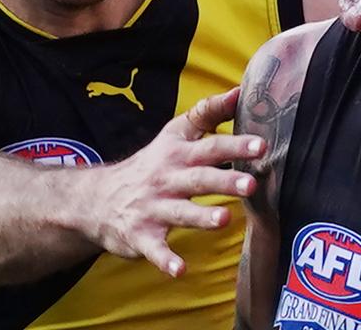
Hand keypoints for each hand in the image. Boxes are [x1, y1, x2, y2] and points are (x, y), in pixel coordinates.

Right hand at [80, 87, 266, 275]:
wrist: (98, 198)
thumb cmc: (152, 163)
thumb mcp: (175, 134)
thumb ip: (208, 113)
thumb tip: (241, 91)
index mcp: (178, 153)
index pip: (210, 145)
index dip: (235, 144)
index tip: (261, 144)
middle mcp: (166, 178)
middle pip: (199, 178)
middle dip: (225, 181)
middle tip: (252, 185)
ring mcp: (152, 207)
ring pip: (180, 212)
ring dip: (201, 217)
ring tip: (224, 220)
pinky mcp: (141, 235)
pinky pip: (155, 249)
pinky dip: (166, 260)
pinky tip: (180, 270)